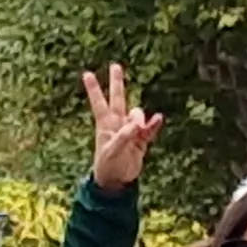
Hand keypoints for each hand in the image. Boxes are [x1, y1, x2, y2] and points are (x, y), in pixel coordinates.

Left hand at [85, 65, 163, 192]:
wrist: (116, 181)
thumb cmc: (107, 166)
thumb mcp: (112, 151)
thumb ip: (124, 136)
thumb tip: (136, 124)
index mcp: (105, 124)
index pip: (99, 102)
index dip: (94, 89)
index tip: (87, 74)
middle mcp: (117, 124)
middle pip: (118, 98)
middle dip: (117, 82)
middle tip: (115, 66)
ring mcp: (130, 131)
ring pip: (137, 114)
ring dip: (139, 118)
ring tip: (138, 130)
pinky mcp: (140, 141)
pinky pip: (149, 129)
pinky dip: (154, 124)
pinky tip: (158, 119)